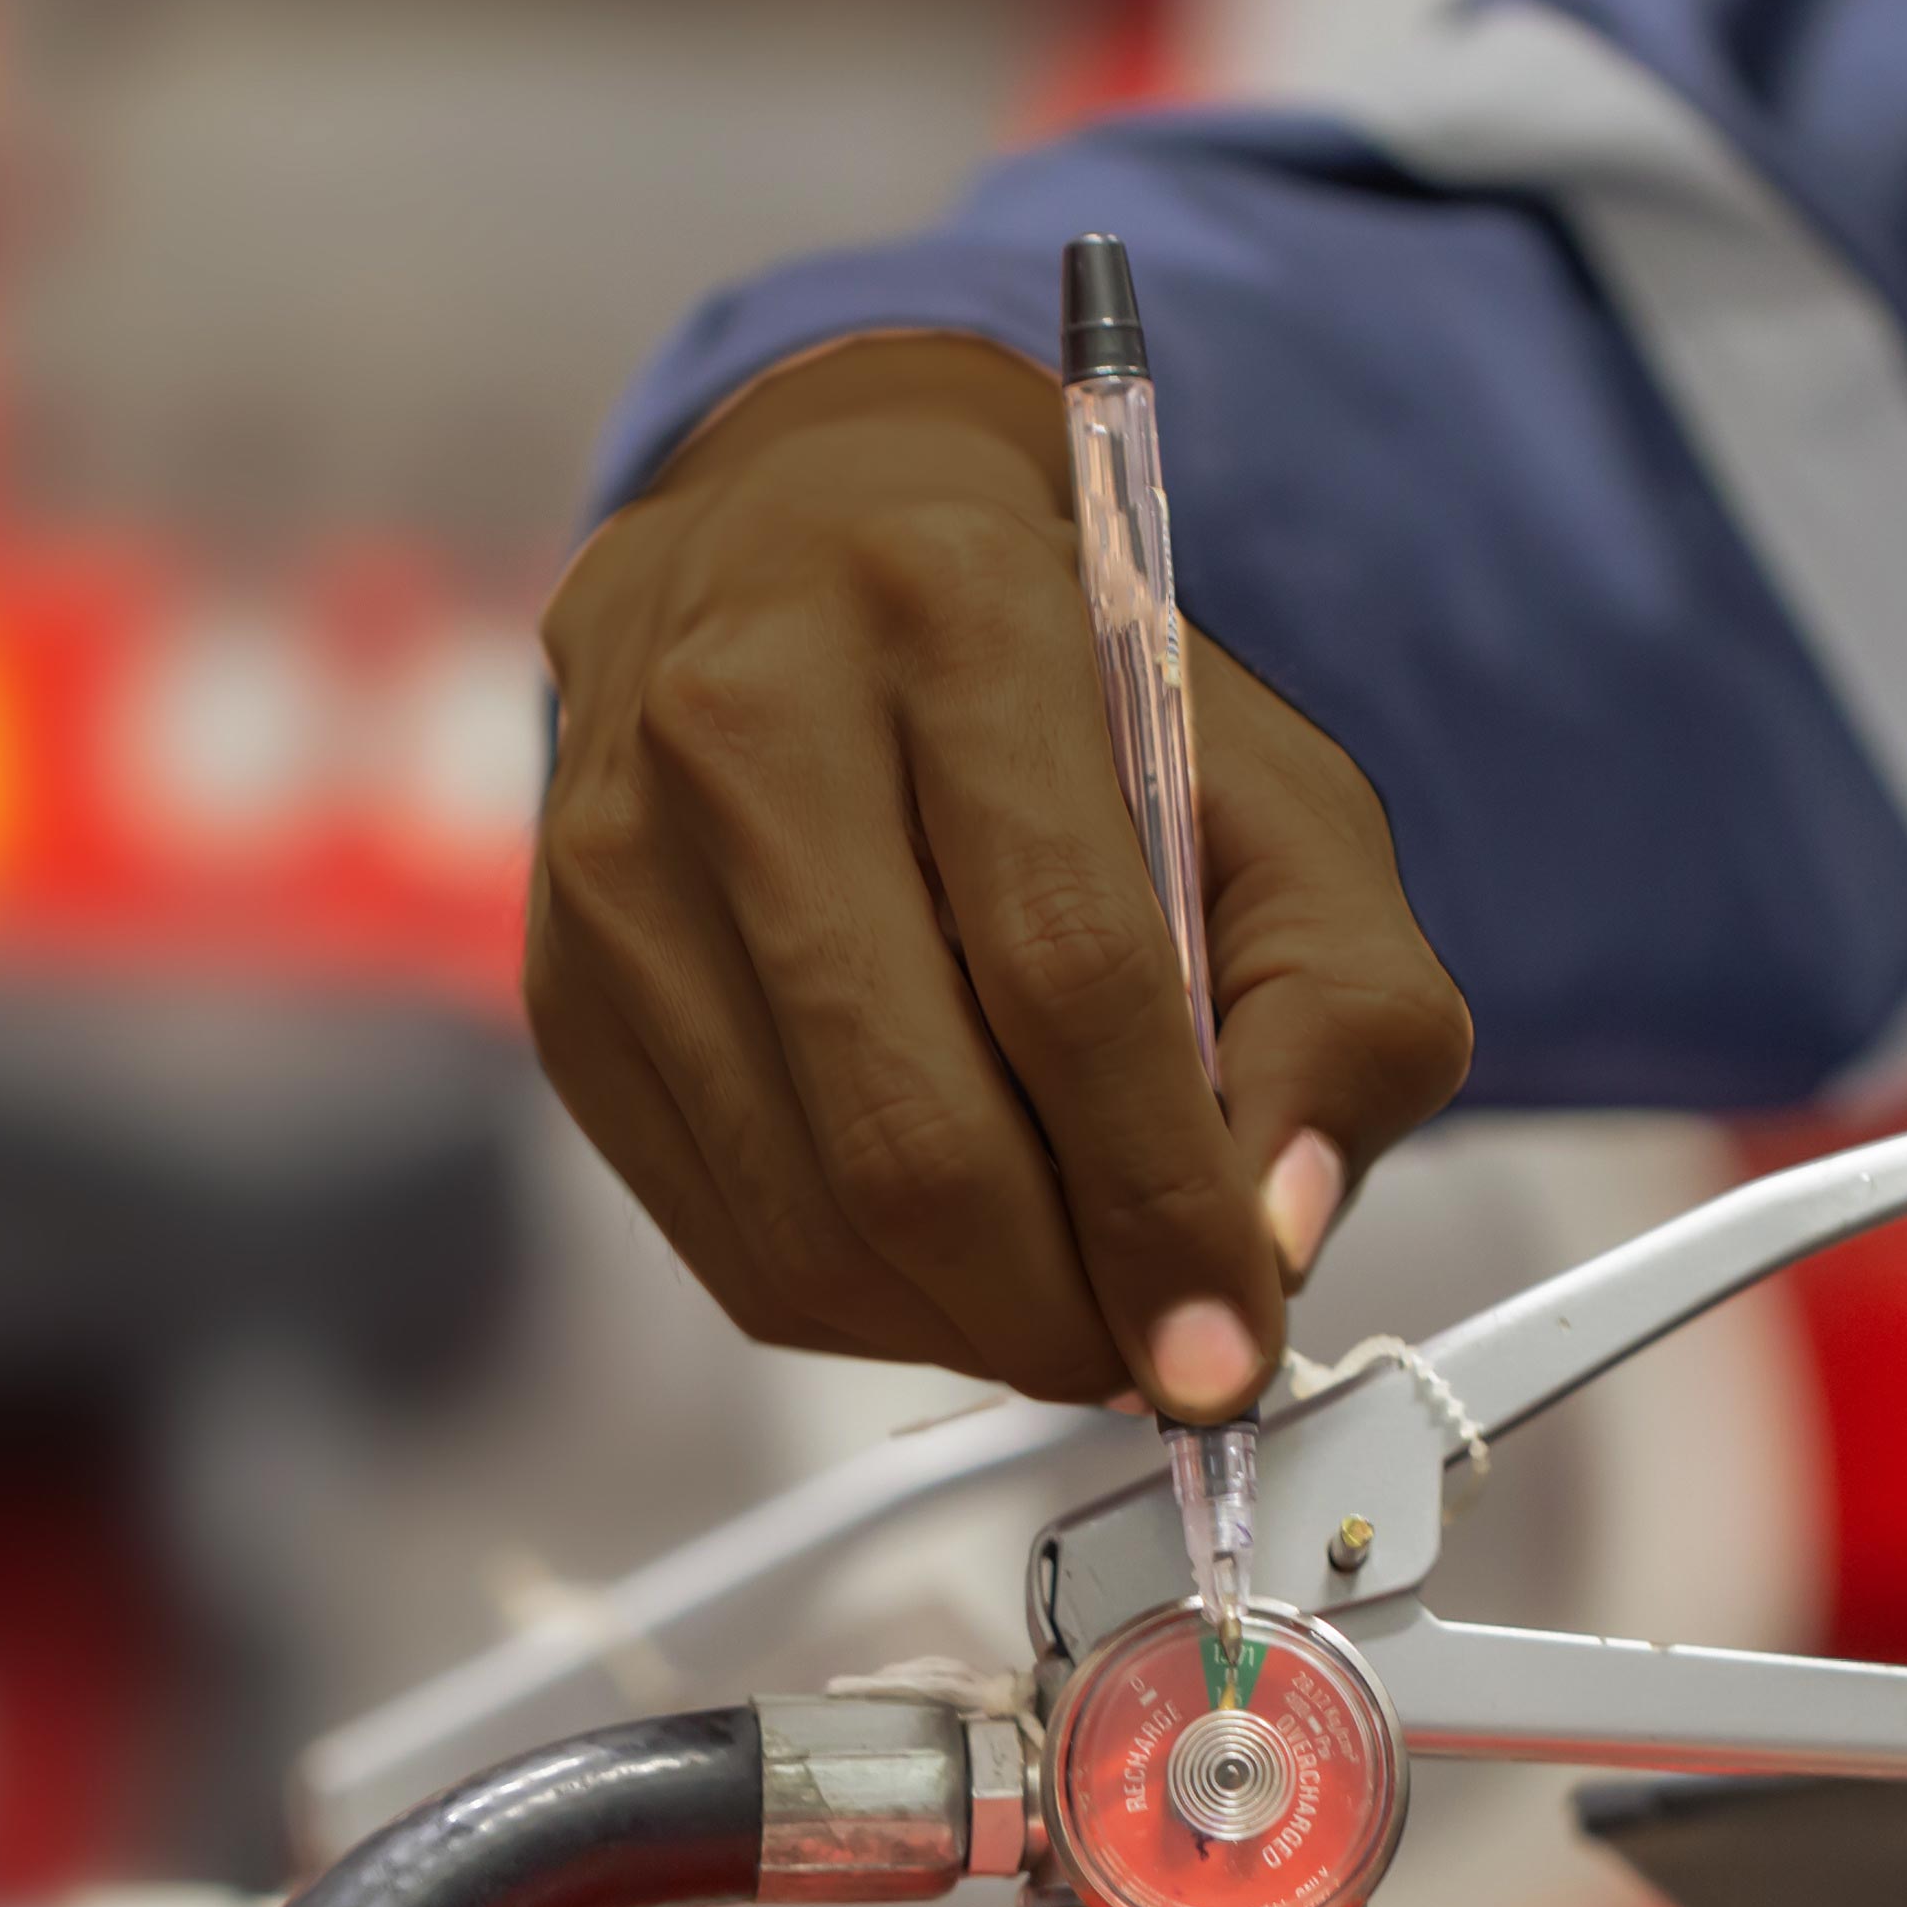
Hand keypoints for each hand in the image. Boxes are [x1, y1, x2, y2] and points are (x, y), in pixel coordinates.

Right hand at [529, 334, 1474, 1413]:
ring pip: (809, 1220)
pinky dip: (874, 1302)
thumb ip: (1340, 1012)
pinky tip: (955, 1252)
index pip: (1070, 974)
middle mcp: (746, 717)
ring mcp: (618, 858)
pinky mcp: (565, 986)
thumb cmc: (1073, 693)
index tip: (1229, 1354)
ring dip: (976, 1325)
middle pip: (912, 1131)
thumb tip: (1273, 1240)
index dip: (1160, 1204)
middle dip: (1066, 1306)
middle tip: (1160, 1354)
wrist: (816, 552)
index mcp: (955, 618)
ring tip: (1078, 1299)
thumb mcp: (1285, 803)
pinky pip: (730, 1241)